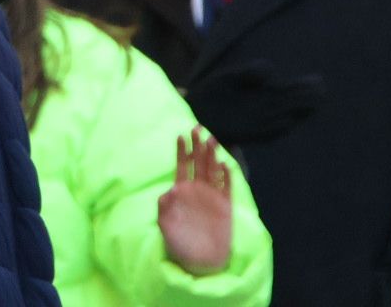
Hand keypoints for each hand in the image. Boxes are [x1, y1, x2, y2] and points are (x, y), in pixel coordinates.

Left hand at [157, 128, 232, 275]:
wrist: (200, 263)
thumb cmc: (179, 245)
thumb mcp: (166, 227)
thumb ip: (164, 208)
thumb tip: (167, 191)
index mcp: (181, 192)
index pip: (182, 166)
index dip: (181, 151)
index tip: (180, 135)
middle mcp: (197, 190)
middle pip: (198, 163)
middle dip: (198, 146)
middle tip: (197, 128)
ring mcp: (212, 197)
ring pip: (212, 170)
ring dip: (212, 156)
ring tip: (211, 141)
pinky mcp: (225, 206)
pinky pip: (226, 187)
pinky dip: (226, 176)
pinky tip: (224, 165)